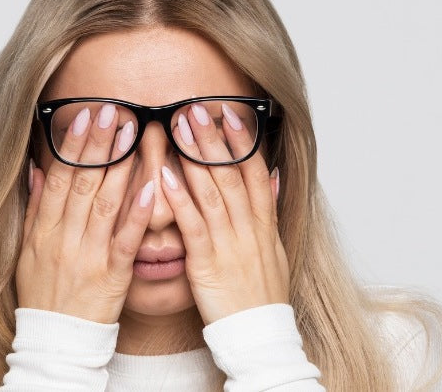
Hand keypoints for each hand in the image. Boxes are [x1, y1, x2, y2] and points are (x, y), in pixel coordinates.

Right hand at [16, 104, 154, 323]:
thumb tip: (38, 171)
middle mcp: (63, 238)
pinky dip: (139, 211)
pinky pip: (126, 238)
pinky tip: (153, 185)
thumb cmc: (44, 295)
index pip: (59, 179)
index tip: (85, 116)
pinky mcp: (111, 274)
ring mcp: (88, 255)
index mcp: (43, 231)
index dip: (72, 146)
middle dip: (98, 144)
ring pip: (104, 203)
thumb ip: (36, 209)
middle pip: (82, 183)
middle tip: (112, 110)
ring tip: (133, 133)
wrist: (55, 341)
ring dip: (119, 165)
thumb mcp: (29, 251)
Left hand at [161, 102, 287, 324]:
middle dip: (214, 138)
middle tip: (197, 107)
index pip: (255, 171)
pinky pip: (194, 226)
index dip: (244, 140)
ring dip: (195, 157)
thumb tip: (272, 177)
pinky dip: (180, 199)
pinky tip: (166, 176)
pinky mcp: (208, 263)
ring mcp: (230, 244)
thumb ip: (268, 210)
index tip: (232, 112)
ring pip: (213, 192)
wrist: (259, 334)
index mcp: (263, 223)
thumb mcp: (274, 249)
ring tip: (180, 127)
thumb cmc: (261, 293)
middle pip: (232, 173)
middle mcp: (249, 227)